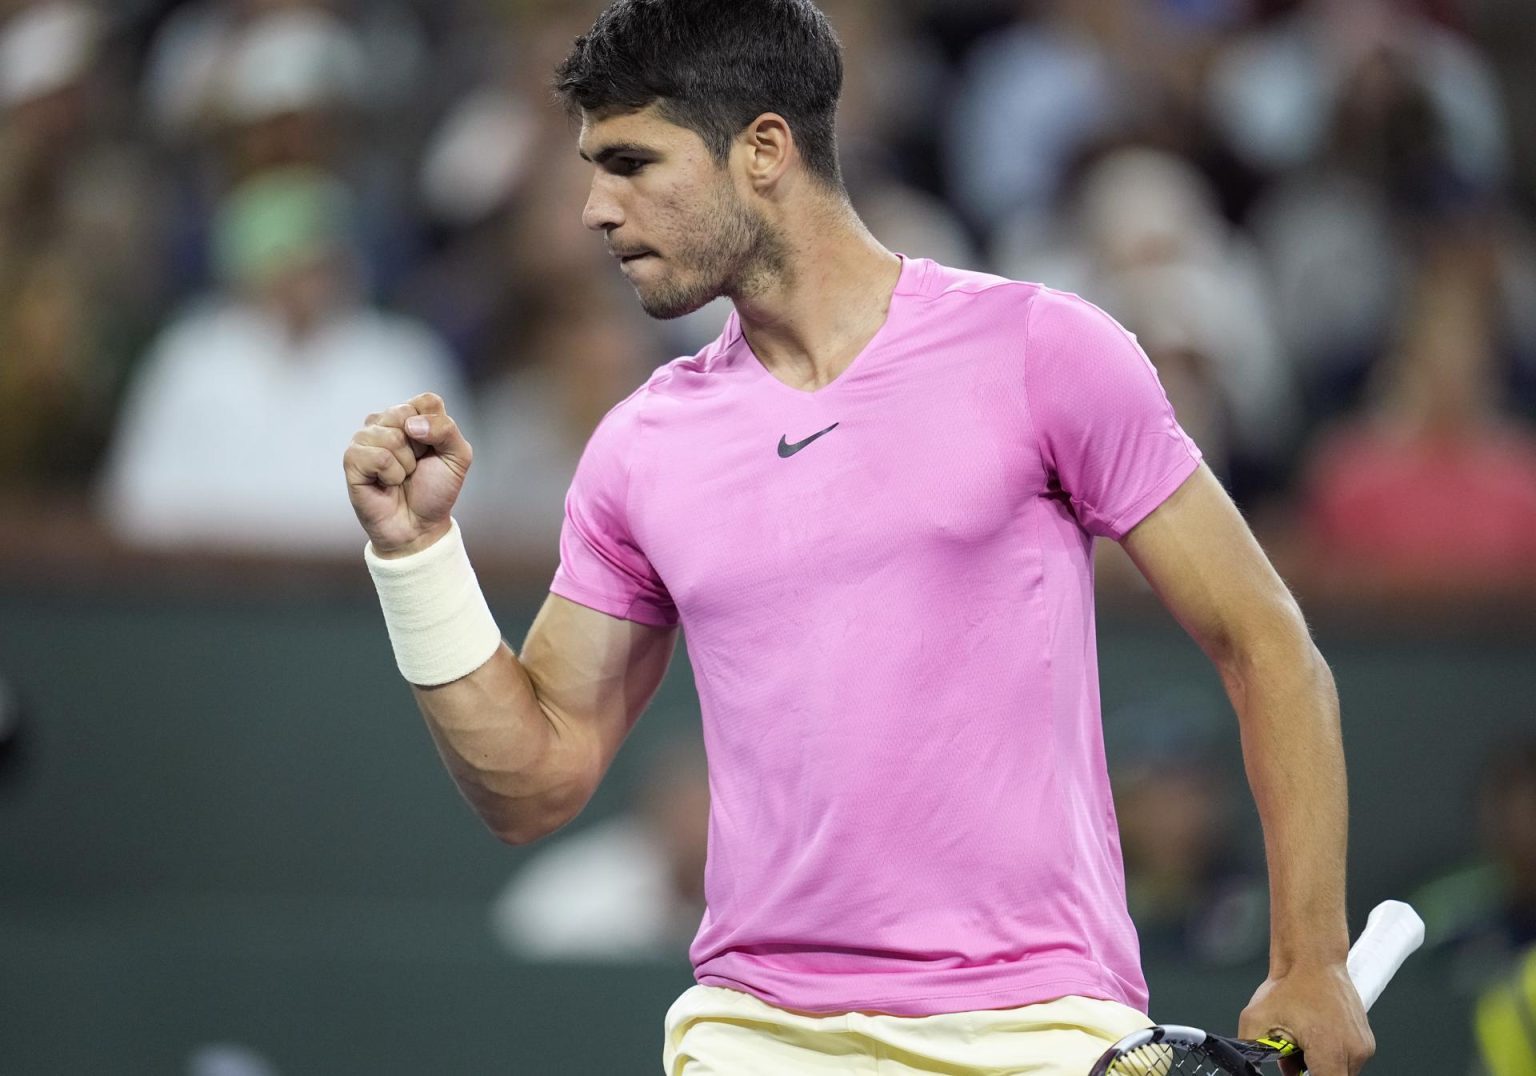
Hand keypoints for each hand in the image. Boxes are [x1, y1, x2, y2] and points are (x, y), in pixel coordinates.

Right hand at [343, 392, 471, 555]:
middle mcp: (384, 422)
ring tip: (401, 477)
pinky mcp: (352, 459)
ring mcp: (365, 439)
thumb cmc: (436, 490)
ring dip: (405, 465)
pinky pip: (378, 456)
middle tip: (416, 467)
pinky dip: (391, 475)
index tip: (434, 451)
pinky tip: (387, 483)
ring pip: (392, 437)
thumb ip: (446, 430)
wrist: (419, 526)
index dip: (437, 429)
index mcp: (411, 416)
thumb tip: (410, 424)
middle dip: (420, 448)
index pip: (426, 401)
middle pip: (406, 415)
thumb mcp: (458, 457)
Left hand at [1239, 963, 1374, 1075]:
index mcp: (1330, 1051)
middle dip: (1309, 1072)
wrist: (1313, 958)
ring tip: (1300, 1041)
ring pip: (1339, 1072)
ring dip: (1320, 1065)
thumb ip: (1252, 1050)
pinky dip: (1330, 1055)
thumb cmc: (1289, 985)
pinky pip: (1347, 1060)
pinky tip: (1313, 1036)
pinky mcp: (1365, 1040)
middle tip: (1290, 1055)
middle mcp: (1353, 1052)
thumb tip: (1248, 1065)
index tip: (1295, 1071)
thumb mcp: (1255, 1019)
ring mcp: (1363, 1046)